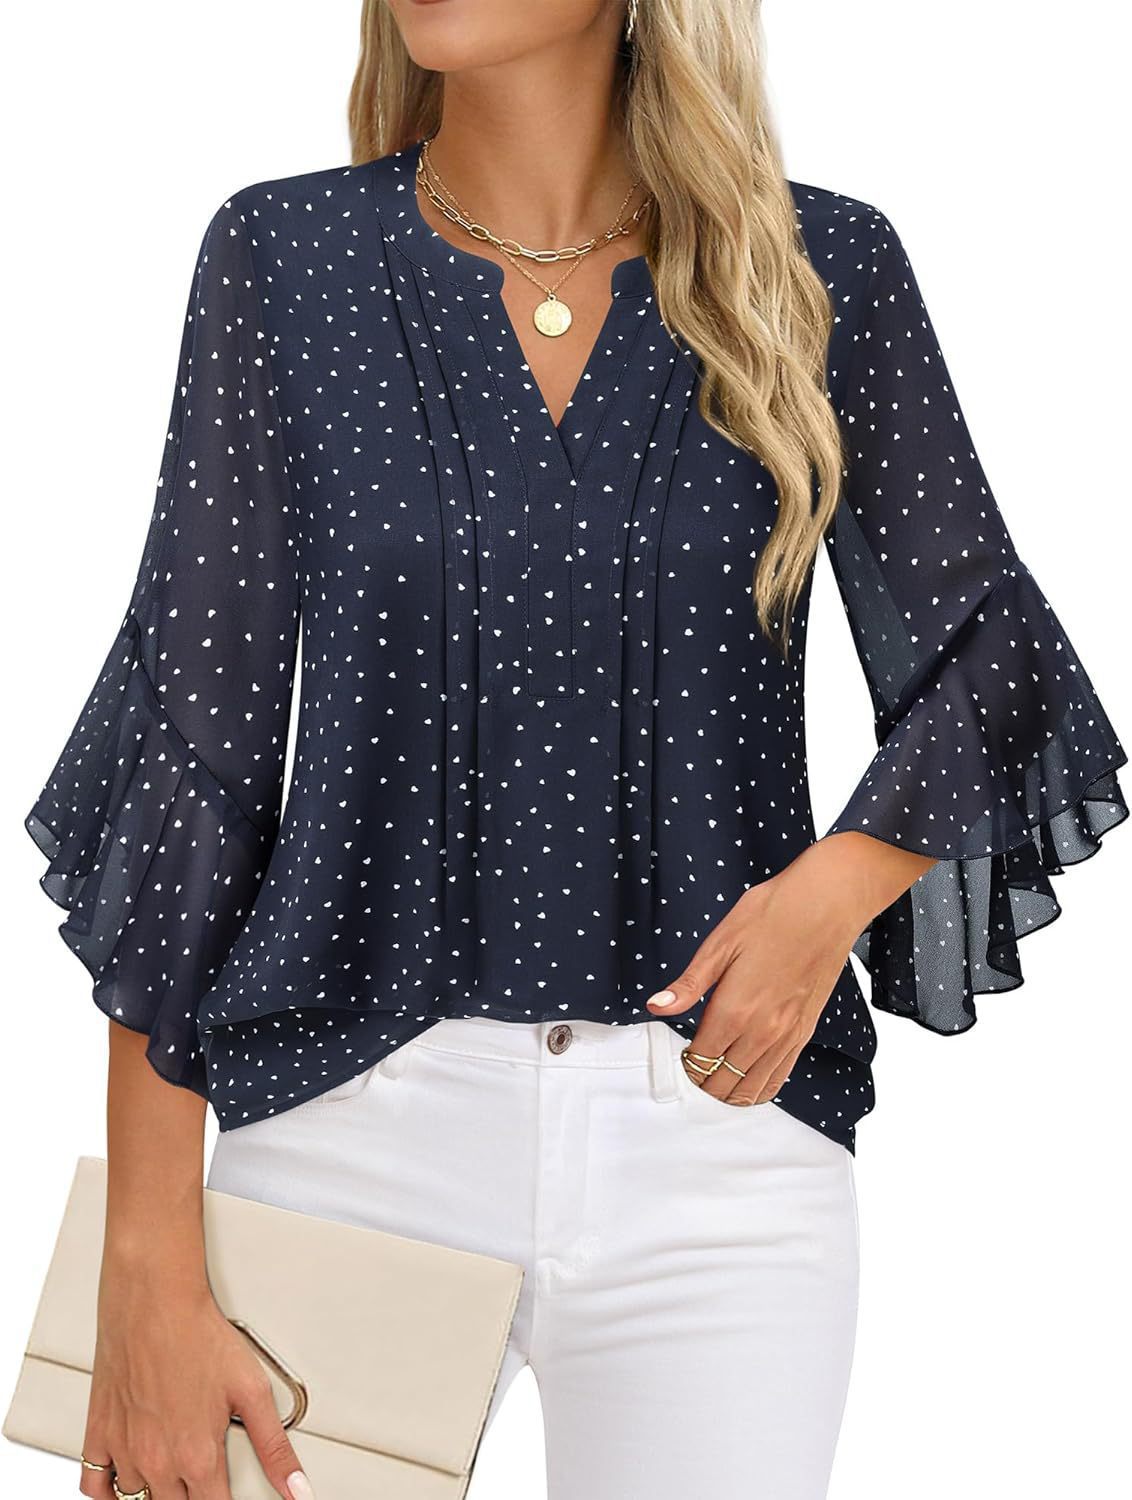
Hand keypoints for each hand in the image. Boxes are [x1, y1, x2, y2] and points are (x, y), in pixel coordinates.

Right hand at [79, 1265, 311, 1499]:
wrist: (155, 1301)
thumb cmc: (200, 1336)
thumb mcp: (254, 1389)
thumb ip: (275, 1448)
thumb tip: (298, 1489)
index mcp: (198, 1456)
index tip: (229, 1494)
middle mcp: (158, 1462)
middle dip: (192, 1497)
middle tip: (203, 1477)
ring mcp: (123, 1451)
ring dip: (157, 1494)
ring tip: (175, 1477)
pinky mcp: (98, 1433)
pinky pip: (94, 1486)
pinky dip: (110, 1493)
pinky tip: (129, 1483)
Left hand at [644, 839, 886, 1104]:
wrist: (826, 905)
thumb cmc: (773, 914)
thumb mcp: (720, 943)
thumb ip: (688, 984)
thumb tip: (655, 1005)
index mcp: (734, 1010)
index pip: (701, 1061)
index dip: (686, 1062)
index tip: (681, 1052)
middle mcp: (762, 1032)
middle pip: (723, 1083)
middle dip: (703, 1080)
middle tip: (694, 1064)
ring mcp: (788, 1036)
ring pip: (752, 1089)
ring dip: (729, 1089)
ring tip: (715, 1074)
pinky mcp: (806, 1032)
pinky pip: (780, 1078)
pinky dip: (759, 1087)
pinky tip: (748, 1077)